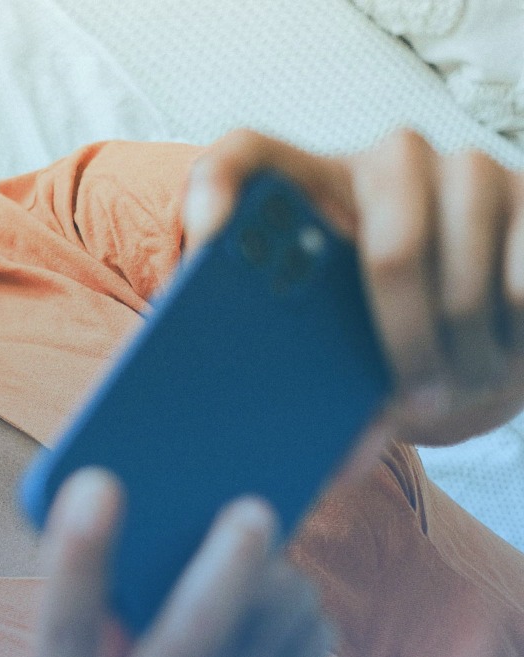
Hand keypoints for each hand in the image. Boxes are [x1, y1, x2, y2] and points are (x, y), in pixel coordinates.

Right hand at [20, 471, 330, 656]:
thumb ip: (99, 646)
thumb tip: (158, 535)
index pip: (61, 633)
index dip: (79, 558)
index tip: (100, 482)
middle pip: (184, 648)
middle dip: (223, 570)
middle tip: (253, 508)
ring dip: (278, 593)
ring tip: (279, 562)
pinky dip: (303, 635)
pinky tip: (300, 612)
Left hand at [182, 128, 523, 447]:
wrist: (465, 331)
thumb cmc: (364, 336)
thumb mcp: (317, 345)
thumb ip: (289, 370)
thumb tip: (319, 456)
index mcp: (309, 185)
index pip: (244, 155)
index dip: (218, 188)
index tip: (208, 237)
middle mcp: (387, 160)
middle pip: (393, 250)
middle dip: (405, 341)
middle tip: (411, 402)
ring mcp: (467, 170)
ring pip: (467, 277)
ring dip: (465, 353)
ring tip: (453, 391)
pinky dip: (513, 335)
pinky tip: (499, 361)